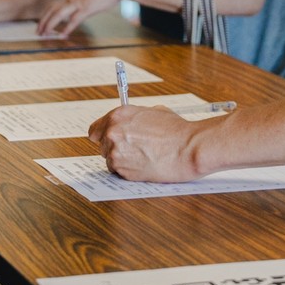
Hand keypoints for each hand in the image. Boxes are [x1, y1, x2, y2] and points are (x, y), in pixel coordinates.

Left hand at [36, 0, 114, 36]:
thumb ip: (83, 1)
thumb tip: (81, 9)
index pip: (54, 6)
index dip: (46, 15)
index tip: (41, 24)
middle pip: (52, 10)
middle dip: (43, 21)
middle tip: (38, 31)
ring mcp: (78, 2)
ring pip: (59, 15)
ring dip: (50, 25)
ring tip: (45, 34)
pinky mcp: (87, 8)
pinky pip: (74, 20)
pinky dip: (67, 28)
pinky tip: (63, 35)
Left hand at [88, 105, 207, 181]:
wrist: (188, 148)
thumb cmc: (176, 131)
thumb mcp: (153, 112)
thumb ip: (134, 118)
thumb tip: (130, 123)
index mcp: (118, 116)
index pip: (95, 130)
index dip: (103, 135)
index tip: (108, 139)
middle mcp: (113, 133)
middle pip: (102, 146)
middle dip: (115, 147)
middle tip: (134, 149)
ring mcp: (116, 153)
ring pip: (110, 160)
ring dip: (122, 160)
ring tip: (143, 157)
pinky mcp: (123, 171)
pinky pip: (119, 172)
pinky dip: (129, 171)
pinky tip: (144, 165)